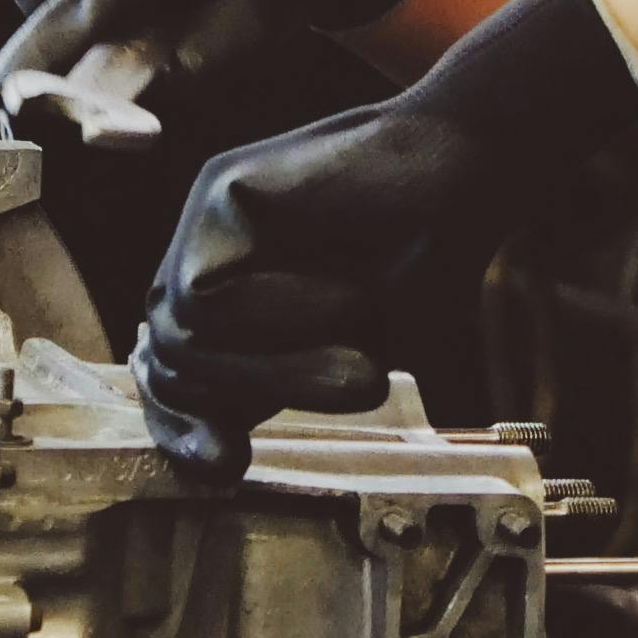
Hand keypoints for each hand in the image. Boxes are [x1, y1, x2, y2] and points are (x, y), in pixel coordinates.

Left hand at [135, 0, 637, 476]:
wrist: (468, 170)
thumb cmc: (421, 264)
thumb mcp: (344, 355)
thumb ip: (278, 391)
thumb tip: (212, 463)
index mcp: (230, 300)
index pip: (170, 380)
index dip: (182, 432)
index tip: (230, 467)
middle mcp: (206, 257)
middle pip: (169, 366)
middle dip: (255, 395)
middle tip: (359, 385)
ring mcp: (206, 220)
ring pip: (181, 337)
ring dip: (279, 366)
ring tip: (362, 357)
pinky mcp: (220, 188)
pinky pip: (202, 294)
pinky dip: (277, 315)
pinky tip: (344, 290)